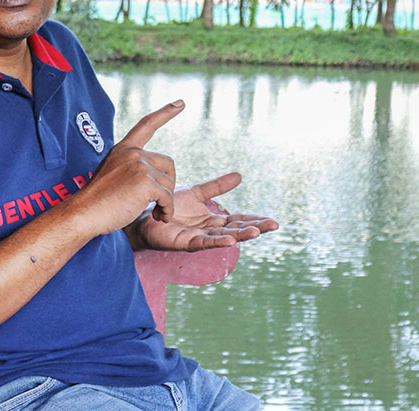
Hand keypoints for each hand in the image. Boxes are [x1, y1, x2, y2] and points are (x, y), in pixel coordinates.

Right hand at [72, 100, 184, 237]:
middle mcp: (133, 153)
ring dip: (166, 201)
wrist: (84, 213)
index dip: (165, 113)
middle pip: (168, 163)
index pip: (147, 125)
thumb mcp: (112, 174)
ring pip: (169, 183)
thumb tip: (152, 175)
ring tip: (156, 212)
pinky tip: (159, 216)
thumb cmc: (98, 201)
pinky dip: (167, 210)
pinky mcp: (145, 182)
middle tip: (159, 201)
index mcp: (123, 149)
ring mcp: (139, 166)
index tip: (180, 103)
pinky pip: (168, 197)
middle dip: (168, 183)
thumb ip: (130, 168)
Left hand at [131, 172, 278, 251]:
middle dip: (255, 228)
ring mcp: (198, 237)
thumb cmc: (170, 207)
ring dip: (240, 236)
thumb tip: (240, 175)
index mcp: (213, 220)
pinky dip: (217, 242)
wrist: (145, 214)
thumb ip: (217, 187)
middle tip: (274, 226)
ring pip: (223, 237)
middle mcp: (209, 230)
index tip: (274, 221)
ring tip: (256, 232)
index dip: (255, 220)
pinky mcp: (185, 242)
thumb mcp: (197, 193)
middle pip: (236, 230)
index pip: (239, 221)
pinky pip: (203, 242)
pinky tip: (230, 241)